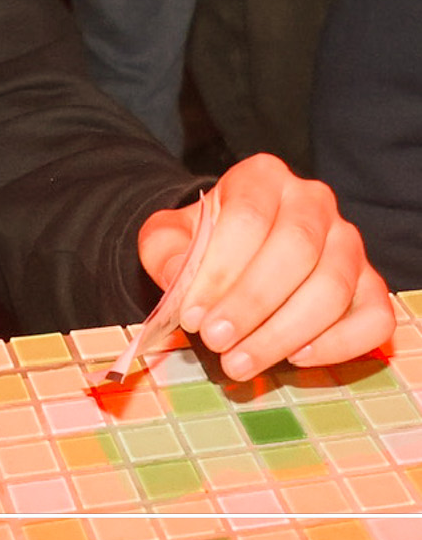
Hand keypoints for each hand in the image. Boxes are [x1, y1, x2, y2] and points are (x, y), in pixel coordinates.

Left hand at [138, 153, 394, 380]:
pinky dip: (339, 344)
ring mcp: (348, 243)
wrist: (237, 252)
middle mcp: (313, 201)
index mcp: (263, 176)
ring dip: (284, 333)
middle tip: (216, 343)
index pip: (248, 217)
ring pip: (331, 287)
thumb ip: (165, 251)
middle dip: (251, 304)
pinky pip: (373, 318)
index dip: (220, 271)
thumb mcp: (170, 236)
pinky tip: (296, 358)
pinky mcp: (370, 285)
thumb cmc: (206, 243)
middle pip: (295, 251)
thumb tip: (177, 279)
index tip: (193, 317)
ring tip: (240, 362)